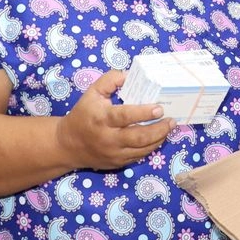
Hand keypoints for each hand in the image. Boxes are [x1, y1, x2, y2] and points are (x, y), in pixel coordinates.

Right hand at [55, 70, 176, 170]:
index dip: (144, 112)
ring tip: (169, 127)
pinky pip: (139, 157)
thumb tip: (129, 76)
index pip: (125, 116)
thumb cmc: (83, 114)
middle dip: (159, 129)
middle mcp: (109, 138)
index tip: (159, 108)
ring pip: (142, 150)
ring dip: (159, 138)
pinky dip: (151, 147)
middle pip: (139, 137)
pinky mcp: (117, 163)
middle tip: (171, 120)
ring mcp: (114, 153)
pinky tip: (158, 137)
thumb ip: (110, 80)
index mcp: (102, 118)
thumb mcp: (92, 93)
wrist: (68, 145)